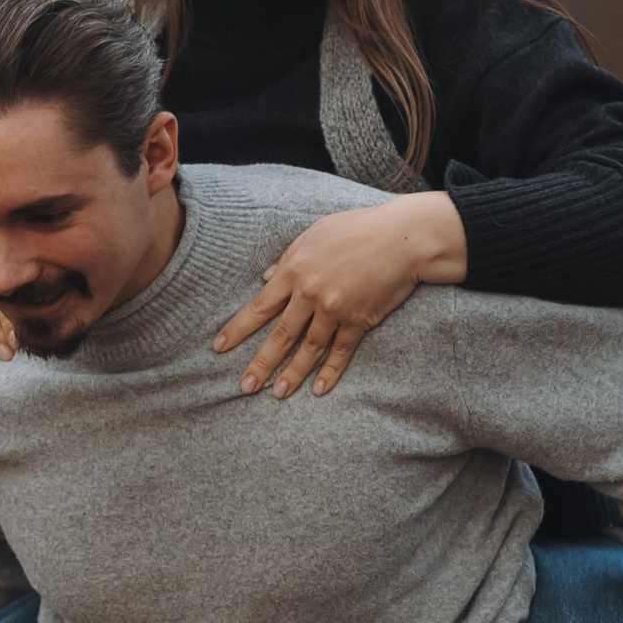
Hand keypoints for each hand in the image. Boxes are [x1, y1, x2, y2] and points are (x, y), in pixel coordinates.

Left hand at [211, 191, 467, 397]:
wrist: (403, 238)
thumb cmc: (358, 228)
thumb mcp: (315, 234)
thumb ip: (287, 257)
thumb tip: (265, 278)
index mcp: (294, 269)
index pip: (259, 306)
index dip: (238, 329)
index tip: (219, 347)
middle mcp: (310, 293)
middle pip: (280, 334)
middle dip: (260, 363)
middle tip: (244, 386)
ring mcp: (335, 309)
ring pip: (308, 348)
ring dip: (292, 374)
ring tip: (277, 394)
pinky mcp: (359, 320)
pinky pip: (341, 352)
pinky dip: (330, 371)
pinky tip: (318, 389)